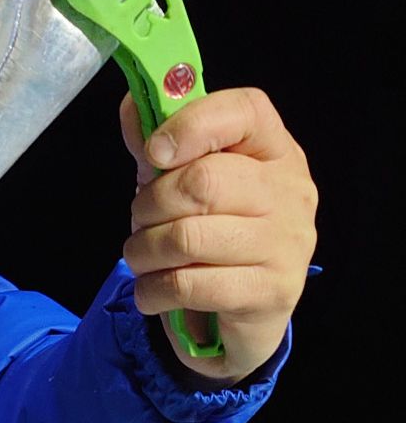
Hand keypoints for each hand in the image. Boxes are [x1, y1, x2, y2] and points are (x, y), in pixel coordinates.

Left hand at [119, 87, 316, 381]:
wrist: (239, 317)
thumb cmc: (210, 235)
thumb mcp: (180, 184)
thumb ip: (158, 145)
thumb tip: (132, 106)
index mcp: (274, 149)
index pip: (245, 111)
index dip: (190, 124)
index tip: (153, 152)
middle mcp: (290, 191)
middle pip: (202, 181)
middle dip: (149, 205)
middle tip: (141, 222)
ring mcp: (287, 243)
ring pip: (187, 237)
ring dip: (143, 251)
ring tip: (143, 258)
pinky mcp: (271, 292)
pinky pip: (189, 285)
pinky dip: (152, 290)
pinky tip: (153, 292)